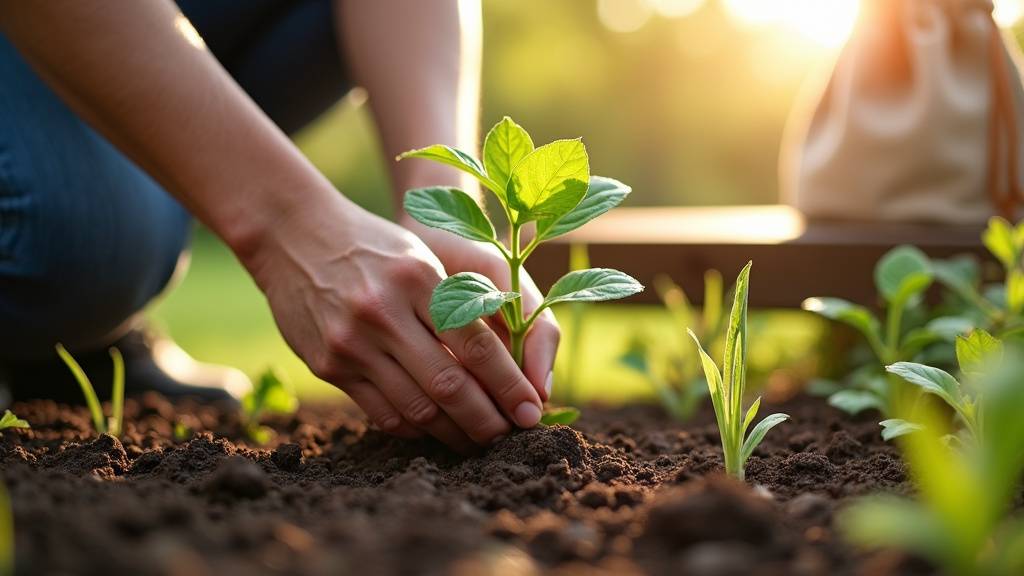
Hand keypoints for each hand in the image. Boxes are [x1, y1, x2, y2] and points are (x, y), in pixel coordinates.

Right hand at [244, 192, 543, 452]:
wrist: (295, 236)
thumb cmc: (378, 248)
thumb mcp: (424, 258)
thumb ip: (464, 304)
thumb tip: (513, 365)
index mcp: (418, 278)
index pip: (476, 345)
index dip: (510, 385)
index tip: (531, 410)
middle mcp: (383, 312)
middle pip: (449, 385)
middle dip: (487, 420)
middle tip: (509, 437)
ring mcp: (351, 342)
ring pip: (417, 408)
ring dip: (454, 433)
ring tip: (477, 441)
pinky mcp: (328, 365)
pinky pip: (382, 412)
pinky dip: (415, 428)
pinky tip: (435, 429)